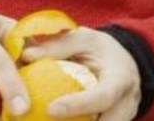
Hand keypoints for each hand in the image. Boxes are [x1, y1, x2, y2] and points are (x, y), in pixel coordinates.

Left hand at [21, 27, 140, 120]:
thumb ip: (58, 46)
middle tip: (47, 119)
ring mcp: (123, 118)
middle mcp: (127, 103)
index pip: (104, 96)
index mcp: (122, 78)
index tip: (51, 109)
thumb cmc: (100, 50)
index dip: (79, 105)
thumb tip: (26, 55)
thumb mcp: (84, 39)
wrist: (124, 63)